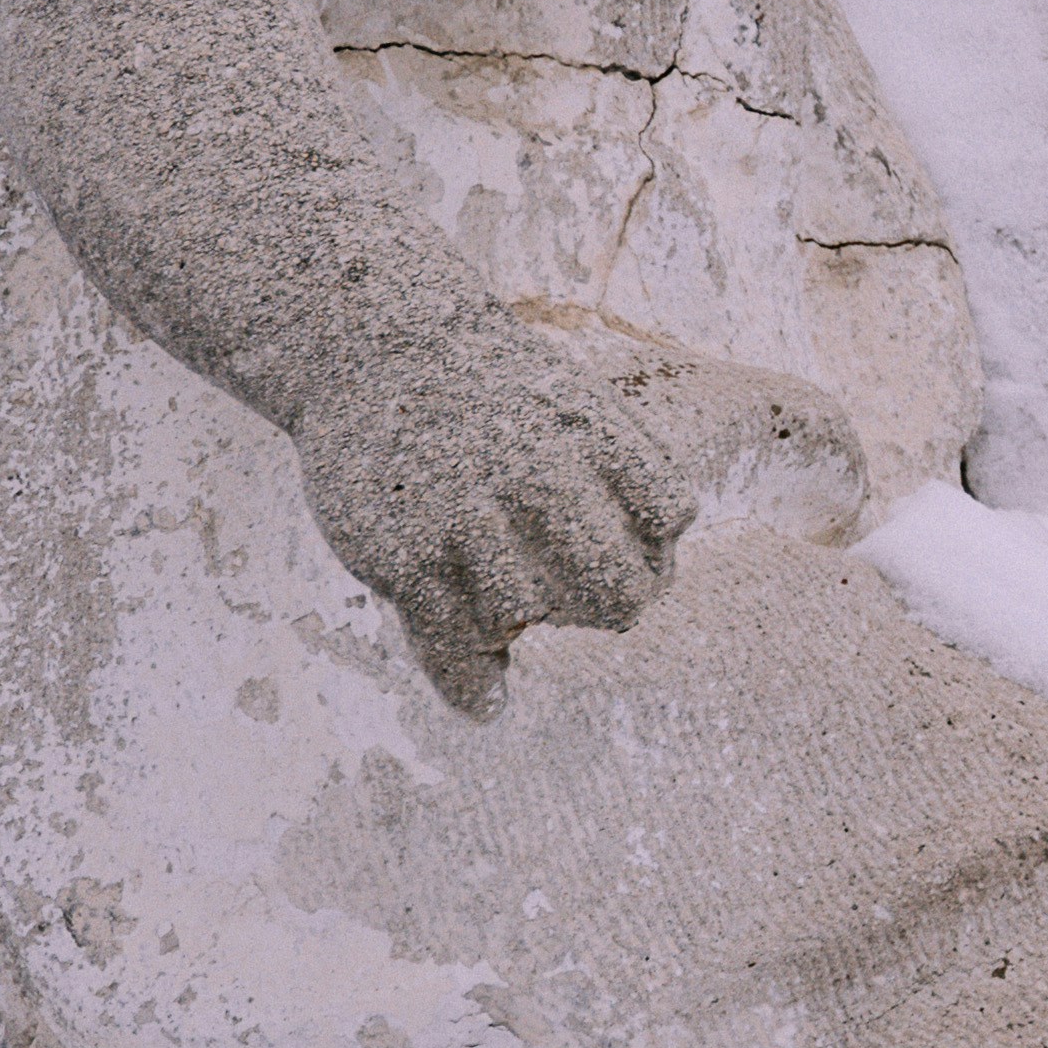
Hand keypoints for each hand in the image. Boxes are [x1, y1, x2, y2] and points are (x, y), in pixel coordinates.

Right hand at [287, 313, 867, 712]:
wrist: (376, 343)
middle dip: (605, 606)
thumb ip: (631, 480)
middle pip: (619, 594)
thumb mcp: (578, 403)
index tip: (618, 543)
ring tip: (493, 589)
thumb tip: (659, 579)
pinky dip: (475, 688)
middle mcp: (539, 474)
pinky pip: (456, 652)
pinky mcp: (403, 557)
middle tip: (569, 596)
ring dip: (518, 622)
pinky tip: (490, 704)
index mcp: (596, 432)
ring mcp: (468, 517)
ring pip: (529, 619)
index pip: (670, 515)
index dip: (651, 544)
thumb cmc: (495, 392)